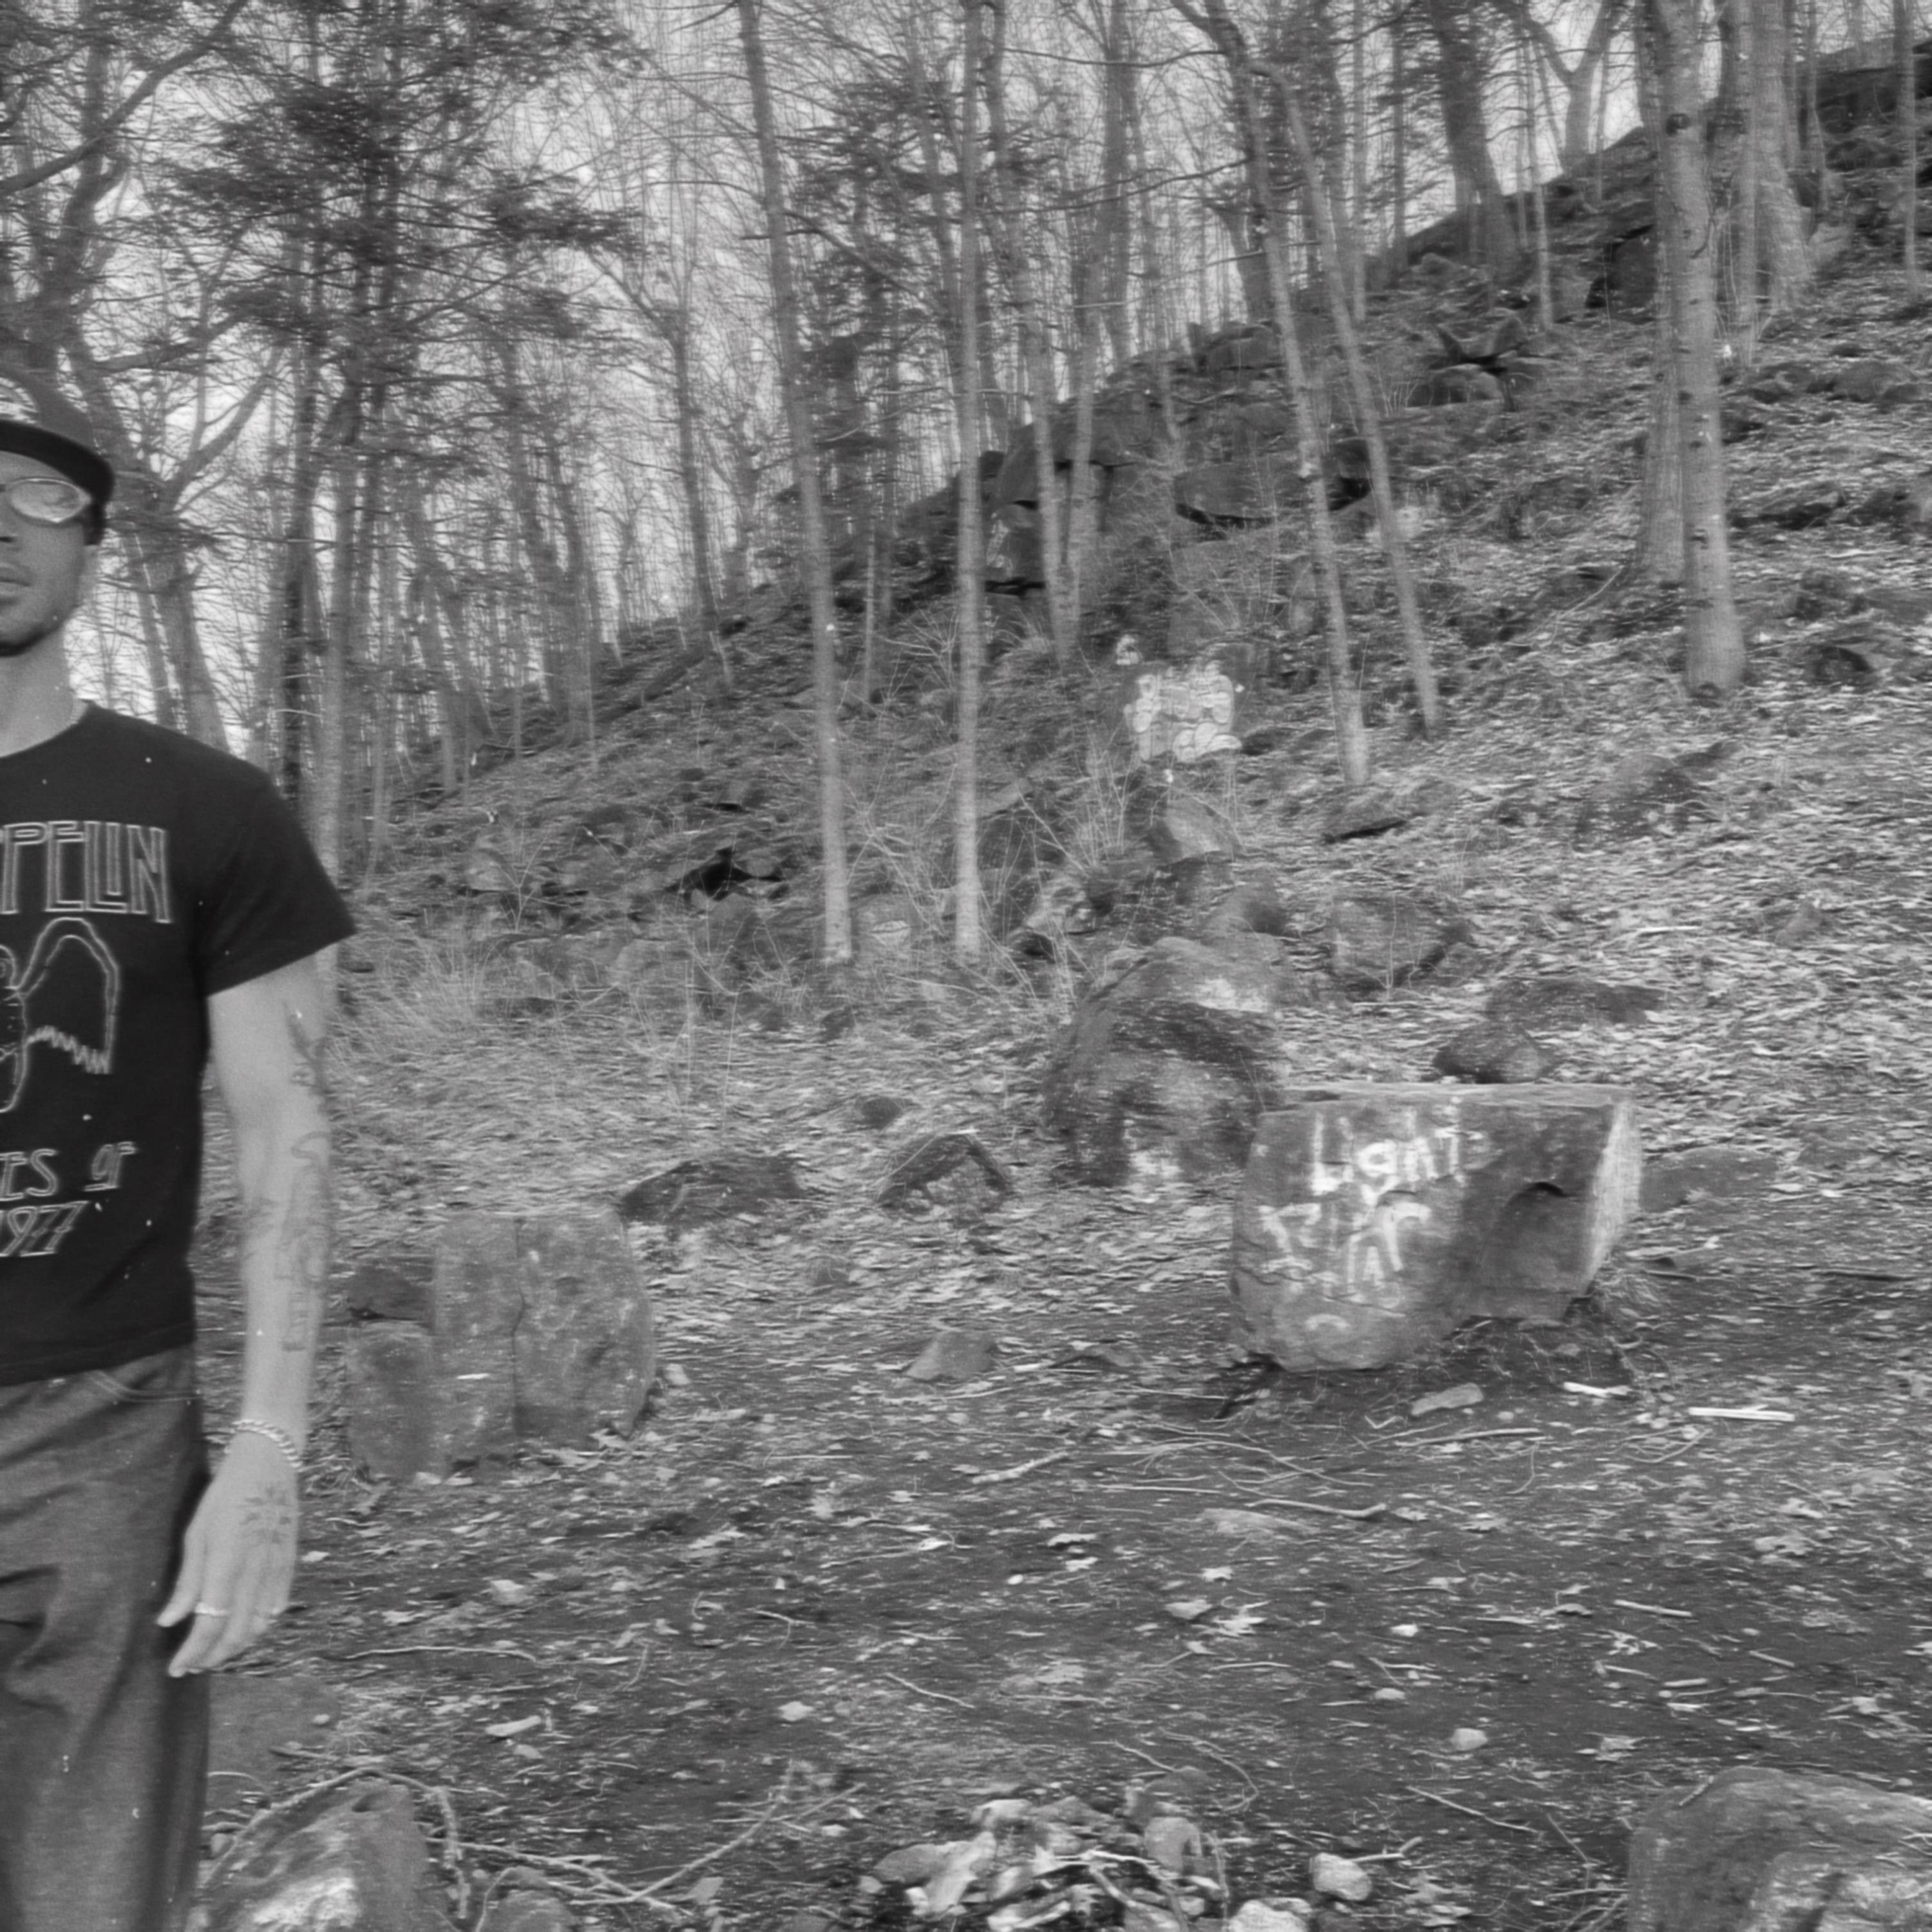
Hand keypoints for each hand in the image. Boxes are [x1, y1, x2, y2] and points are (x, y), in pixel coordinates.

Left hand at [159, 1432, 299, 1674]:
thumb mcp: (196, 1532)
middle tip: (191, 1666)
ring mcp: (278, 1569)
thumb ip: (188, 1580)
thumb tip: (169, 1621)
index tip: (176, 1668)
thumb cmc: (225, 1495)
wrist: (269, 1465)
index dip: (193, 1651)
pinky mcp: (290, 1564)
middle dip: (212, 1656)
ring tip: (214, 1653)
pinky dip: (259, 1626)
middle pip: (237, 1631)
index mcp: (230, 1561)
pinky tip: (244, 1630)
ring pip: (260, 1625)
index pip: (211, 1622)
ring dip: (236, 1646)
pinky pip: (277, 1607)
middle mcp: (257, 1571)